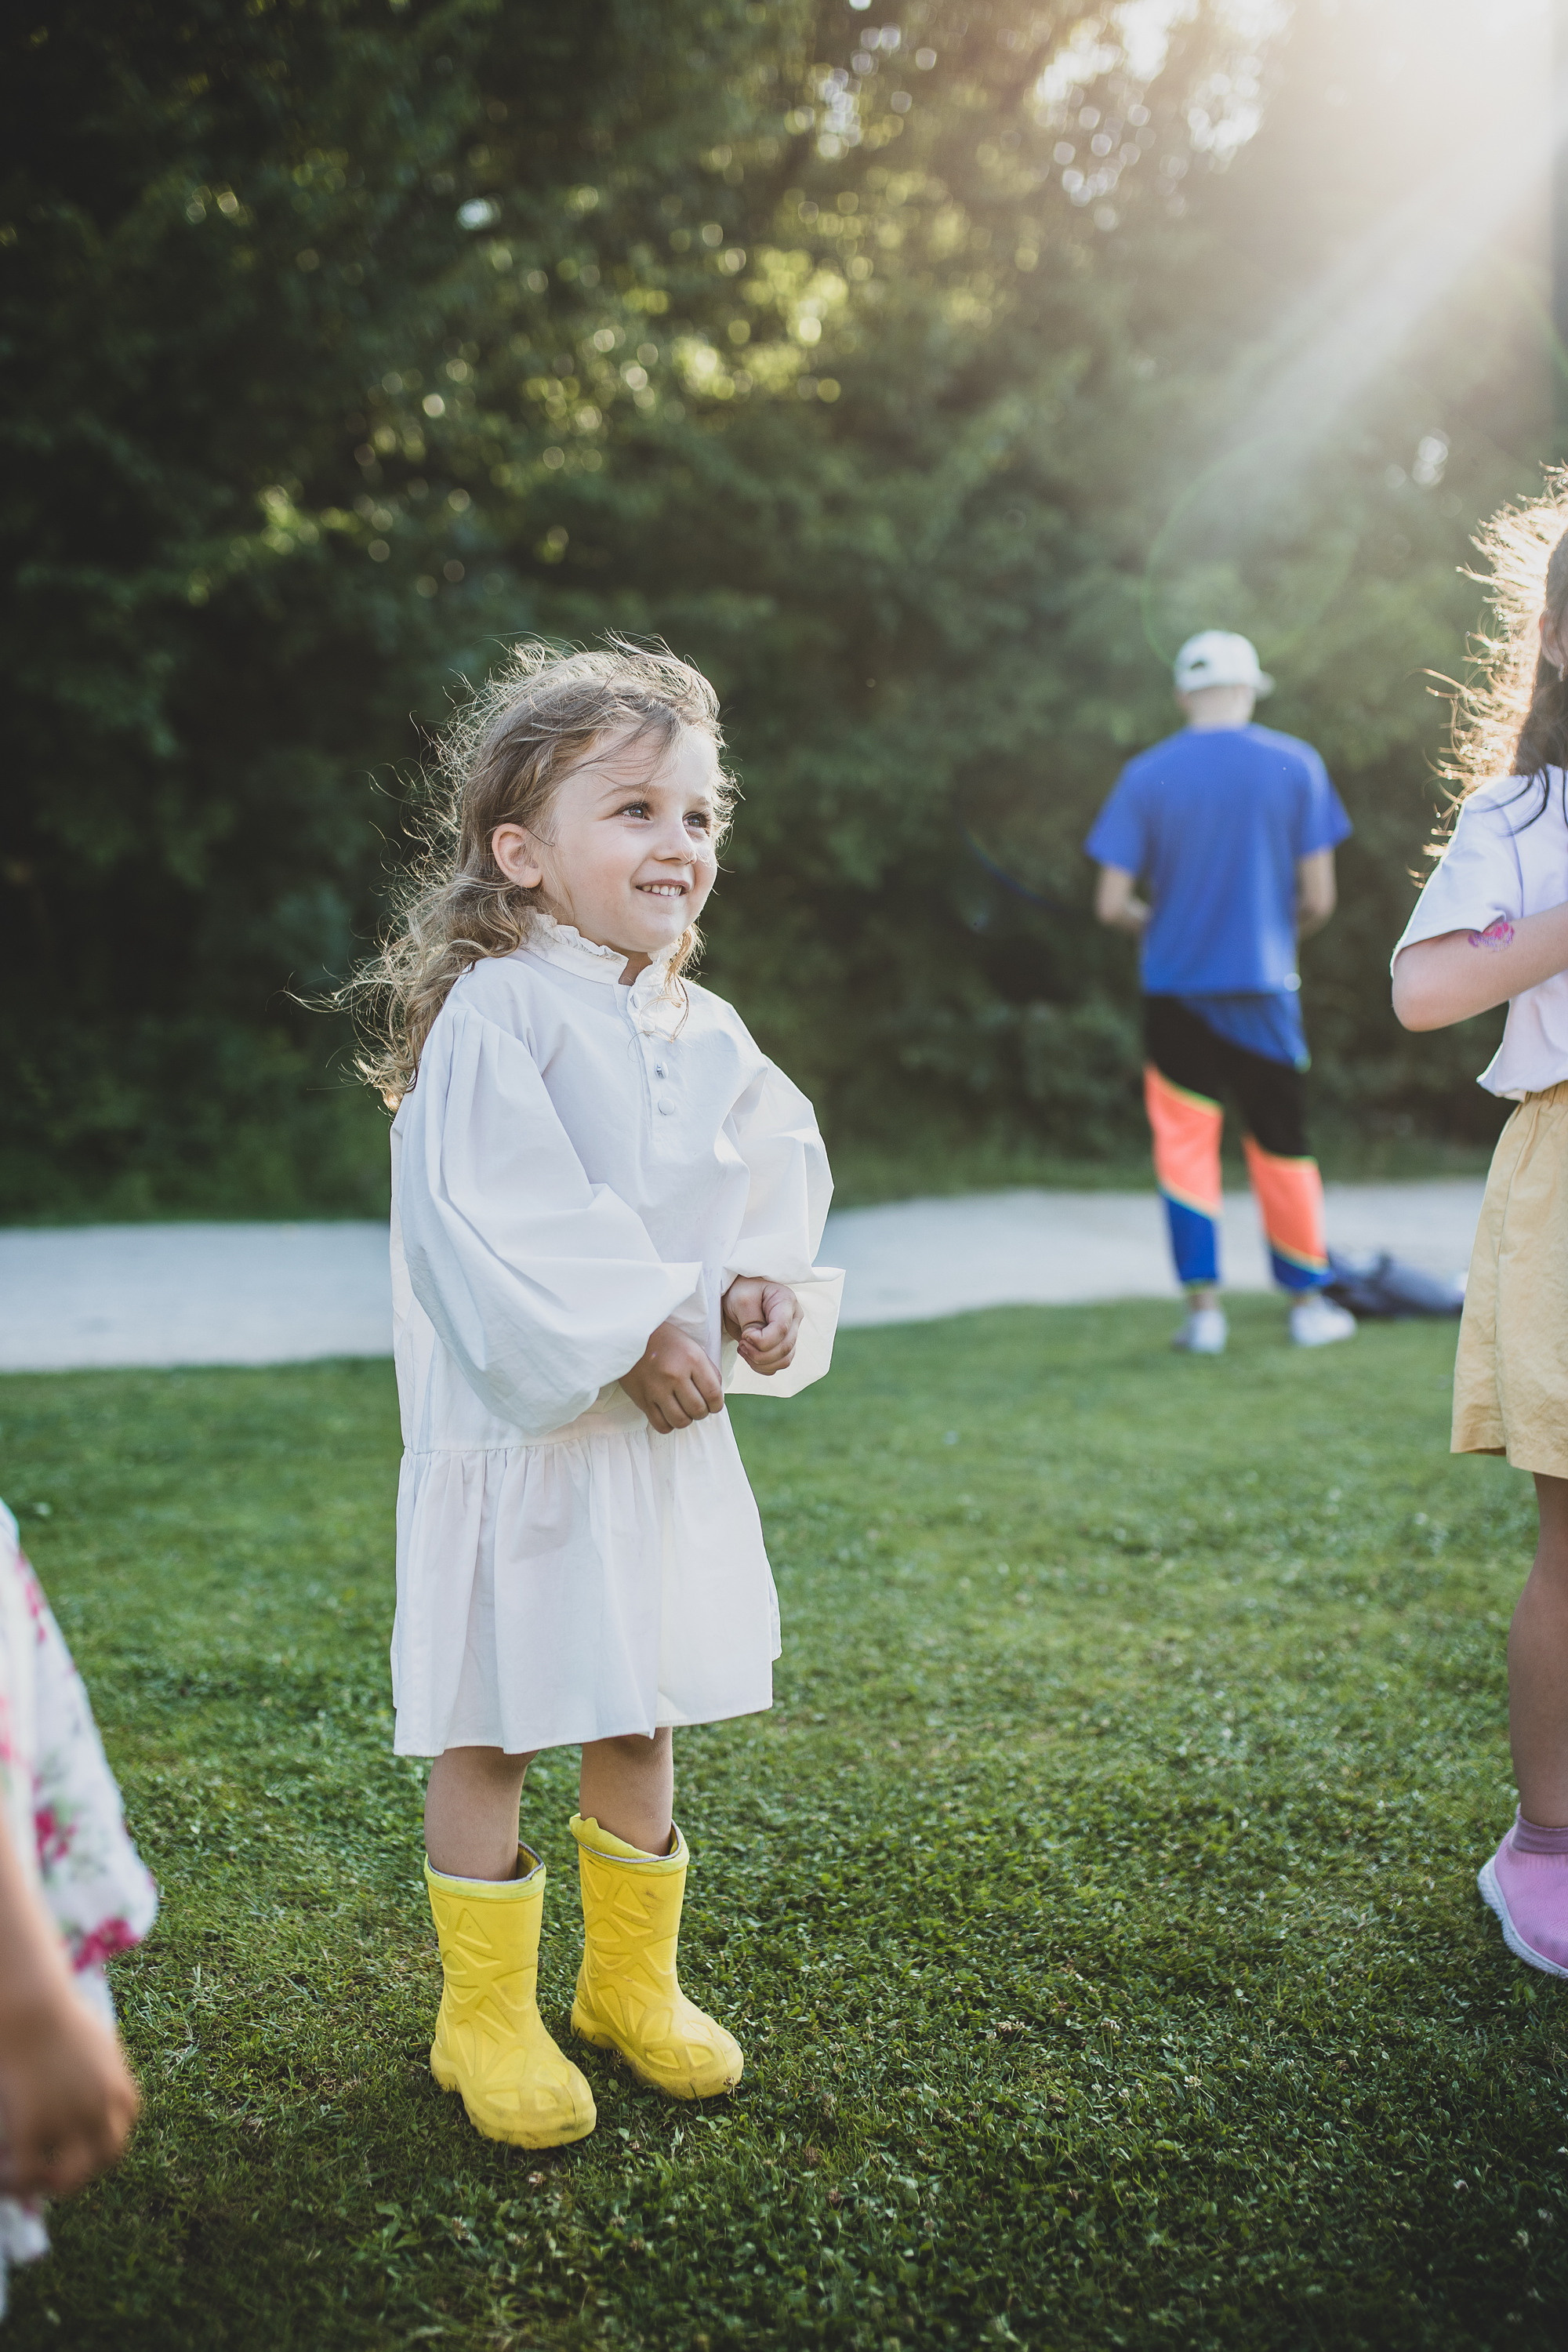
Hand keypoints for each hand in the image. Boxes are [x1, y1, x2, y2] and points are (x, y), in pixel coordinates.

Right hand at [0, 1982, 138, 2198]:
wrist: (31, 2008)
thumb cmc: (55, 2011)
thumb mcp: (93, 2037)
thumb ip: (99, 2059)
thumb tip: (94, 2060)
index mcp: (116, 2086)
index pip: (123, 2124)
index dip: (102, 2137)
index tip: (79, 2141)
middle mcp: (101, 2109)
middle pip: (108, 2155)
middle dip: (87, 2167)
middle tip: (57, 2170)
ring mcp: (69, 2122)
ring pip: (70, 2177)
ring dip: (52, 2184)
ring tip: (29, 2180)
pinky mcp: (33, 2128)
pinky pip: (28, 2172)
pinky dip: (18, 2180)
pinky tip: (5, 2170)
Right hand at [621, 1320, 724, 1434]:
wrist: (631, 1336)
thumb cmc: (666, 1342)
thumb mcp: (693, 1347)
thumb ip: (708, 1371)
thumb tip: (716, 1397)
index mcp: (692, 1359)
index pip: (713, 1394)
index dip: (717, 1405)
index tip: (713, 1405)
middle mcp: (675, 1375)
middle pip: (698, 1410)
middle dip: (702, 1412)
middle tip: (698, 1406)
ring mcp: (657, 1388)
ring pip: (680, 1421)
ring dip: (686, 1419)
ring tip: (683, 1410)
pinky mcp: (642, 1399)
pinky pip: (660, 1425)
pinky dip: (668, 1424)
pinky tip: (668, 1413)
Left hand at [722, 1277, 801, 1376]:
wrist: (734, 1295)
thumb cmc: (740, 1291)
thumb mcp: (742, 1299)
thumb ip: (752, 1321)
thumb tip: (757, 1342)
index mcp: (786, 1302)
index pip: (781, 1330)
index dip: (762, 1340)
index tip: (744, 1334)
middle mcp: (793, 1319)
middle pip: (784, 1348)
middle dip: (758, 1353)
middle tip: (742, 1342)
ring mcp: (789, 1334)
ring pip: (783, 1361)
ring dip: (759, 1362)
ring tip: (743, 1348)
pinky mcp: (781, 1346)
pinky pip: (776, 1366)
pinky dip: (760, 1366)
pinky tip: (748, 1353)